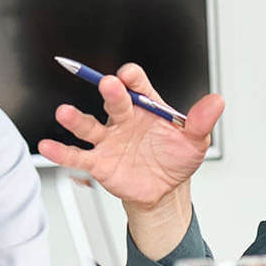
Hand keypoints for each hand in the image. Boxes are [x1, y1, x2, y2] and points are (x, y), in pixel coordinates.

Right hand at [37, 63, 223, 210]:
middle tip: (109, 84)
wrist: (165, 189)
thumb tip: (216, 101)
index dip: (132, 78)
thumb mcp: (195, 140)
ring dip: (76, 118)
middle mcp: (123, 118)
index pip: (137, 84)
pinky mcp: (99, 162)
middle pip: (114, 100)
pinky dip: (61, 151)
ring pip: (89, 125)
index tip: (129, 76)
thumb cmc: (176, 157)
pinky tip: (48, 146)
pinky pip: (78, 155)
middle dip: (110, 91)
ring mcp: (109, 140)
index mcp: (146, 106)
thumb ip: (202, 120)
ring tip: (64, 112)